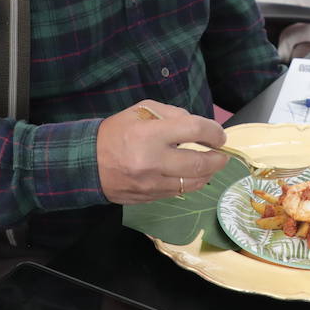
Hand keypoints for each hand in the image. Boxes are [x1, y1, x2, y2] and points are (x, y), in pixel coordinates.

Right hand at [96, 101, 228, 203]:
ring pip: (193, 183)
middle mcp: (153, 162)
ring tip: (211, 166)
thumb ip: (172, 114)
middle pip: (200, 163)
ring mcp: (152, 184)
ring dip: (208, 174)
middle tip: (222, 154)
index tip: (218, 135)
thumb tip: (197, 126)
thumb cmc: (115, 132)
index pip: (194, 130)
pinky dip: (190, 183)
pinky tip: (192, 175)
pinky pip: (179, 192)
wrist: (87, 163)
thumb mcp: (140, 111)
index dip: (213, 132)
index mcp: (150, 135)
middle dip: (218, 159)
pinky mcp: (150, 198)